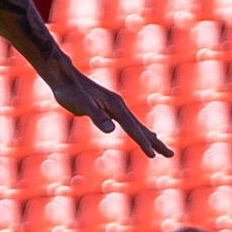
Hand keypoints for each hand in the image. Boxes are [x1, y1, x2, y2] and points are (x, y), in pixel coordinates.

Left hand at [35, 54, 168, 159]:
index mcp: (115, 106)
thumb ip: (96, 116)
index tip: (153, 155)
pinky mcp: (108, 108)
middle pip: (140, 127)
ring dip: (149, 137)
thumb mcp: (81, 105)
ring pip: (136, 125)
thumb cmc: (69, 91)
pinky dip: (138, 130)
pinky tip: (140, 134)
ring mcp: (114, 106)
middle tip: (170, 154)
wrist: (62, 76)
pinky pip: (128, 122)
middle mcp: (118, 106)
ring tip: (162, 148)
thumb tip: (111, 129)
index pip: (132, 128)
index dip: (142, 142)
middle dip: (154, 142)